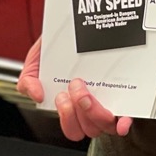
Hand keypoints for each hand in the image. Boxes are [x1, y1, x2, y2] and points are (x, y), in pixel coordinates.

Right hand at [15, 39, 132, 139]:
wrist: (75, 26)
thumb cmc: (59, 47)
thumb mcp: (37, 60)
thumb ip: (28, 79)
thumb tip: (37, 96)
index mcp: (73, 105)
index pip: (73, 128)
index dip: (68, 120)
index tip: (61, 96)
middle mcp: (92, 108)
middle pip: (88, 130)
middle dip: (78, 112)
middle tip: (73, 88)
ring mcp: (109, 102)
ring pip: (105, 125)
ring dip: (94, 112)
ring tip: (86, 90)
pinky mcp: (124, 95)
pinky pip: (127, 116)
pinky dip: (124, 122)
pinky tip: (121, 120)